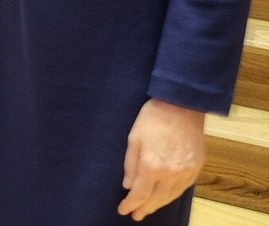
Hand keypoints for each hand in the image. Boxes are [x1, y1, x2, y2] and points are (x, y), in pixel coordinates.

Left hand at [118, 98, 205, 220]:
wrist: (181, 106)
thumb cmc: (152, 119)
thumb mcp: (133, 138)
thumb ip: (130, 164)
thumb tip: (128, 186)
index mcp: (151, 165)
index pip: (140, 193)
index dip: (131, 204)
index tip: (123, 210)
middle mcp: (170, 173)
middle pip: (156, 198)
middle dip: (145, 208)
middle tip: (136, 215)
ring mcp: (186, 171)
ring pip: (171, 196)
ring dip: (159, 204)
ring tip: (149, 209)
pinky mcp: (197, 167)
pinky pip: (184, 188)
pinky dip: (173, 195)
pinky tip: (166, 196)